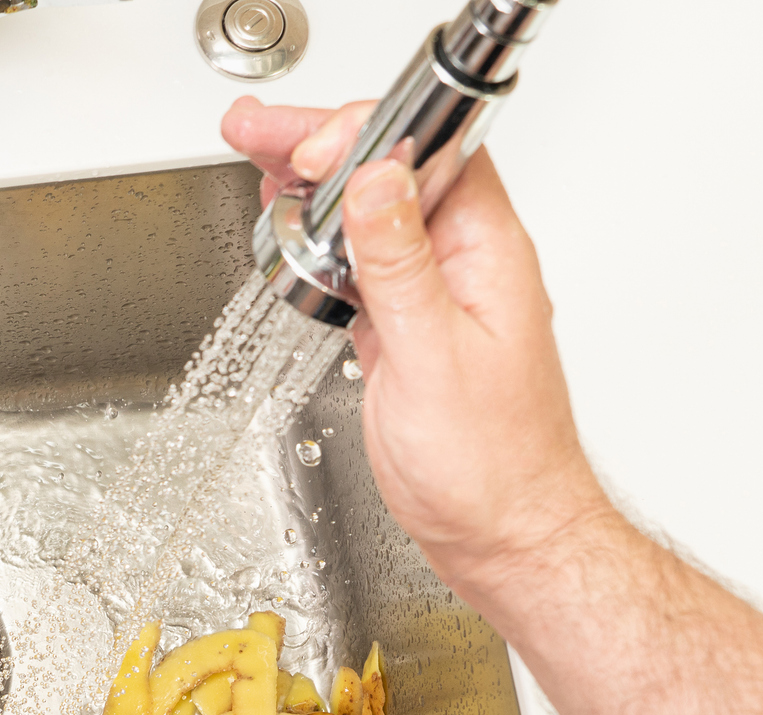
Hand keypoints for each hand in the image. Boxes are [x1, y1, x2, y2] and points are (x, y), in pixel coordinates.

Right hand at [220, 97, 614, 594]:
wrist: (504, 536)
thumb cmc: (493, 467)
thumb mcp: (436, 357)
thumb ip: (401, 264)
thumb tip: (375, 181)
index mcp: (487, 256)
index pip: (431, 155)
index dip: (367, 136)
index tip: (309, 151)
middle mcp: (462, 265)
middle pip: (393, 174)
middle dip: (326, 144)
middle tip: (259, 130)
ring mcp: (432, 295)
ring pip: (371, 215)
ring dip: (317, 188)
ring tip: (260, 160)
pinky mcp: (403, 329)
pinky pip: (361, 263)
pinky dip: (320, 241)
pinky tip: (289, 229)